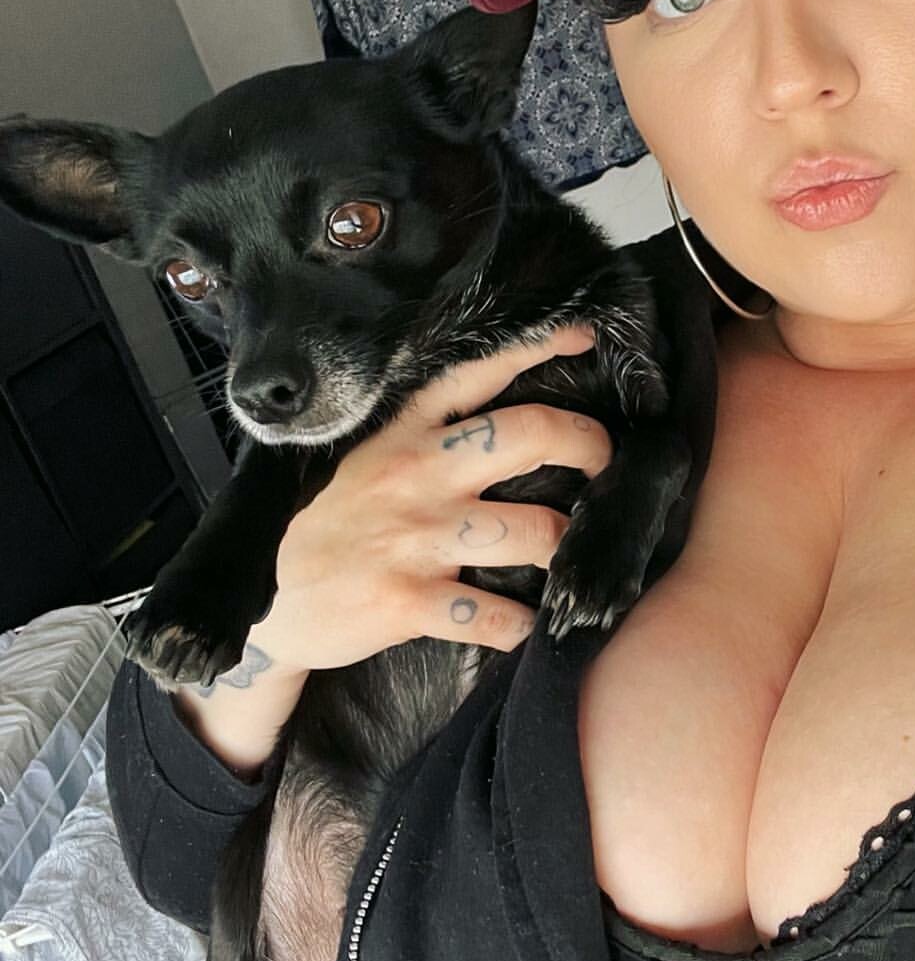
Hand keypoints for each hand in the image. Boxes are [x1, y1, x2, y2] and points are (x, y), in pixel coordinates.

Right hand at [250, 324, 608, 675]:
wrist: (263, 604)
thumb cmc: (320, 522)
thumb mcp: (357, 454)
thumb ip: (416, 432)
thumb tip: (490, 406)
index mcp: (402, 430)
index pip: (478, 372)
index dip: (537, 347)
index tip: (585, 334)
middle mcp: (417, 473)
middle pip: (530, 436)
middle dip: (587, 446)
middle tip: (605, 465)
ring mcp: (415, 538)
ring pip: (532, 530)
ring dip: (566, 544)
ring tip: (572, 552)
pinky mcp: (409, 602)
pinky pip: (494, 616)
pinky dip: (524, 625)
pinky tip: (531, 625)